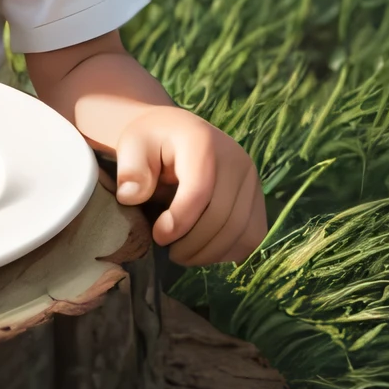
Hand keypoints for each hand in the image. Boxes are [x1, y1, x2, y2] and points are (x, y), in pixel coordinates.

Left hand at [114, 106, 266, 265]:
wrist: (174, 133)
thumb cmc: (150, 143)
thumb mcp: (131, 146)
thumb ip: (130, 170)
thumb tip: (130, 198)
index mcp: (202, 140)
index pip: (199, 191)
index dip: (179, 221)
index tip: (158, 237)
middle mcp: (236, 158)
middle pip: (225, 217)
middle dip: (195, 244)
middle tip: (170, 253)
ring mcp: (252, 179)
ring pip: (242, 231)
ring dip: (212, 252)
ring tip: (184, 254)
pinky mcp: (258, 198)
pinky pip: (253, 235)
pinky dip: (229, 250)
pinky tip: (203, 249)